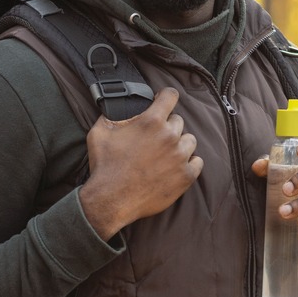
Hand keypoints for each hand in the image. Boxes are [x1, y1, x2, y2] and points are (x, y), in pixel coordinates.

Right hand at [80, 87, 201, 237]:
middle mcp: (170, 136)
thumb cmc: (104, 167)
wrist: (111, 201)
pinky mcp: (186, 176)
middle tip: (154, 139)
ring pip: (189, 140)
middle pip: (178, 121)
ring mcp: (180, 157)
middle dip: (167, 126)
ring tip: (165, 154)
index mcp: (151, 122)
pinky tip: (176, 166)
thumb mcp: (99, 133)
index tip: (163, 100)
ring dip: (179, 144)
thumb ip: (112, 114)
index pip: (170, 95)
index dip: (166, 96)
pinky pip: (198, 162)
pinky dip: (189, 163)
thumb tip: (118, 106)